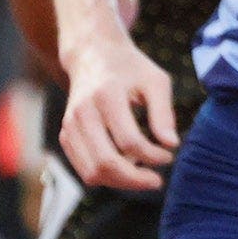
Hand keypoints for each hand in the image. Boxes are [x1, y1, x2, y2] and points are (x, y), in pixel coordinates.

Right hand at [58, 32, 175, 190]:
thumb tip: (171, 145)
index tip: (169, 155)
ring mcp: (70, 125)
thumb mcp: (156, 81)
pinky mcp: (66, 135)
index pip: (129, 141)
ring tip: (143, 176)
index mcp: (107, 95)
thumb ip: (164, 113)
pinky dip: (106, 177)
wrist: (94, 56)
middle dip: (134, 179)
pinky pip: (83, 169)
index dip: (153, 156)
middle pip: (105, 162)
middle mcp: (83, 112)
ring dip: (120, 182)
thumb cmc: (131, 69)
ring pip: (91, 172)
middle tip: (157, 180)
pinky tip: (127, 168)